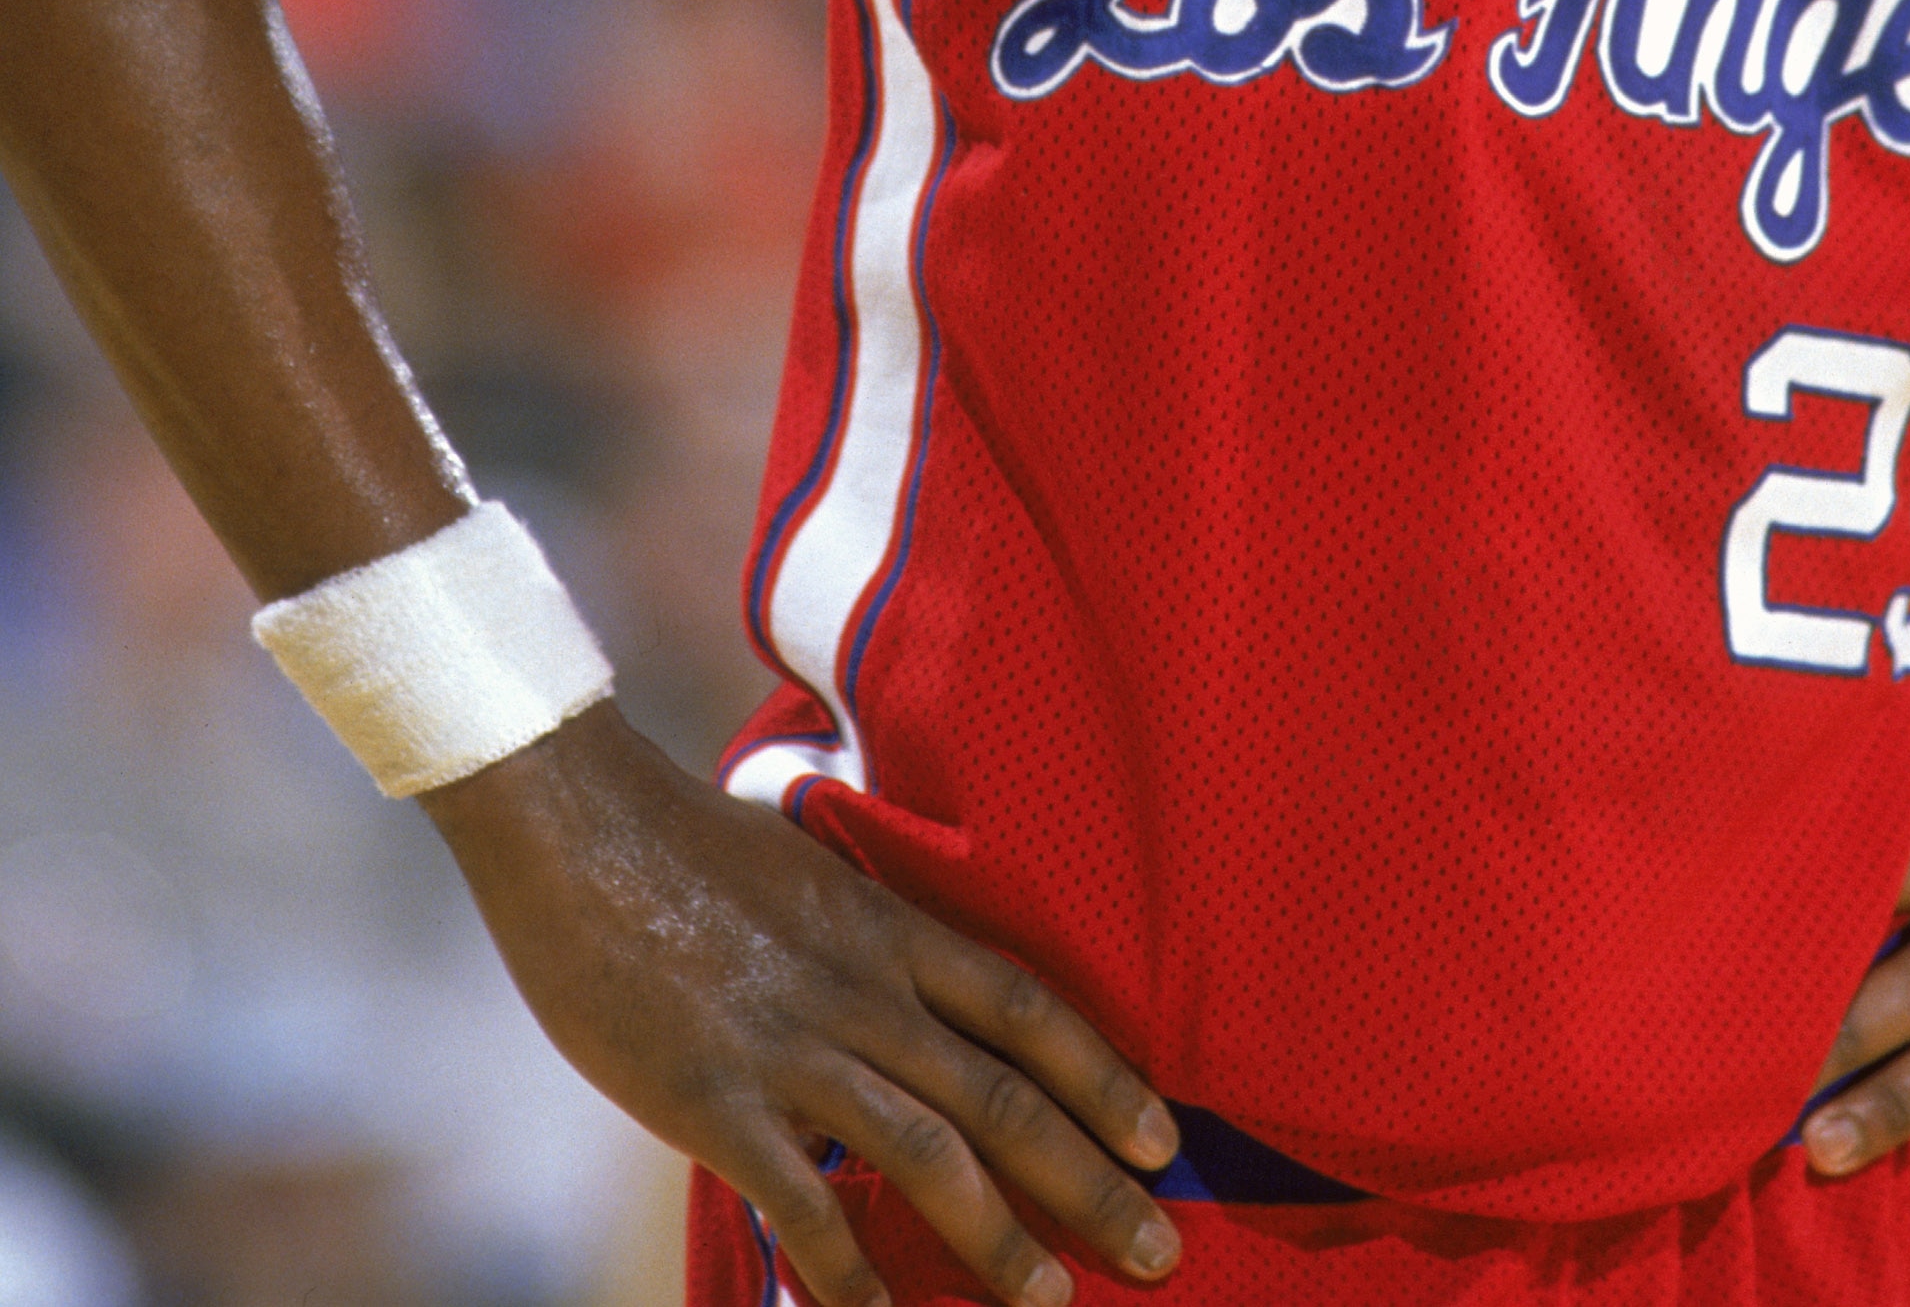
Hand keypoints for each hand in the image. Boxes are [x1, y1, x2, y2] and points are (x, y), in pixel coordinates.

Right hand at [423, 702, 1183, 1306]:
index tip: (1163, 1135)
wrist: (576, 821)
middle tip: (1160, 1248)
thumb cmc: (681, 842)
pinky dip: (853, 1276)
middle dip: (1090, 1177)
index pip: (1022, 1006)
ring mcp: (794, 1048)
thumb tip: (897, 971)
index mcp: (885, 927)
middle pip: (1003, 1093)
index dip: (1100, 1073)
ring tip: (1056, 1303)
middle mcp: (862, 988)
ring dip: (1002, 1239)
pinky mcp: (717, 1102)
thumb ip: (858, 931)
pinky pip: (805, 1206)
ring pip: (929, 1154)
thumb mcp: (803, 867)